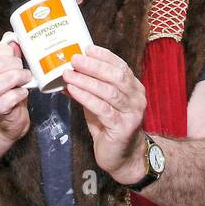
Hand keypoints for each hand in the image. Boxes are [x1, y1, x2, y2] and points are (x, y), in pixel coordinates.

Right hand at [0, 39, 30, 143]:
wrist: (3, 121)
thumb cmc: (9, 92)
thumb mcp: (10, 69)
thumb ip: (11, 54)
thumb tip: (14, 38)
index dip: (7, 53)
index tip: (15, 59)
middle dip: (15, 66)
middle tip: (23, 73)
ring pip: (1, 80)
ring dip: (19, 79)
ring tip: (24, 83)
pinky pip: (9, 98)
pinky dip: (19, 94)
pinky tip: (22, 95)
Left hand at [63, 46, 147, 183]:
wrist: (123, 157)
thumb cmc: (110, 128)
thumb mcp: (99, 104)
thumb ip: (88, 90)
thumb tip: (67, 74)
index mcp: (134, 88)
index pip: (120, 66)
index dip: (104, 56)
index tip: (86, 48)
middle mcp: (137, 98)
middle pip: (116, 76)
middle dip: (94, 66)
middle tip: (75, 59)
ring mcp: (132, 113)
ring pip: (109, 91)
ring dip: (87, 81)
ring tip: (69, 74)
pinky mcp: (123, 127)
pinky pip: (103, 109)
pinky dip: (86, 97)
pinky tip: (73, 91)